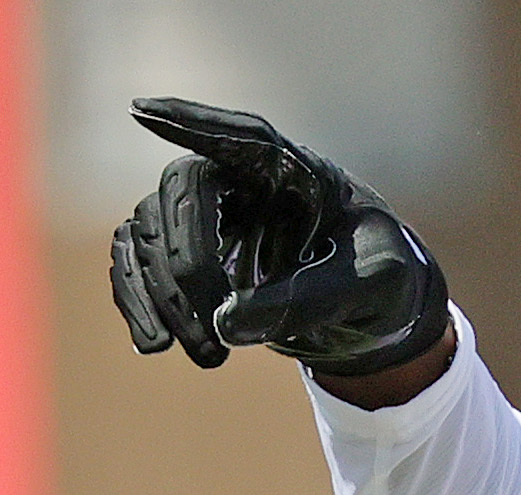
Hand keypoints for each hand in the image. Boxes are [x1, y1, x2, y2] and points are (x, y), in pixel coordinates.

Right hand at [108, 98, 449, 376]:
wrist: (372, 308)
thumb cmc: (381, 277)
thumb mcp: (375, 286)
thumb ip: (313, 298)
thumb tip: (228, 323)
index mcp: (295, 170)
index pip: (240, 137)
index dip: (189, 122)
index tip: (141, 110)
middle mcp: (240, 182)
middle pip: (183, 195)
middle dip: (188, 265)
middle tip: (215, 330)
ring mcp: (207, 215)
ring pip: (152, 233)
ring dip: (164, 298)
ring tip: (208, 357)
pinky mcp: (187, 253)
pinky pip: (138, 265)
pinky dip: (140, 304)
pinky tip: (155, 345)